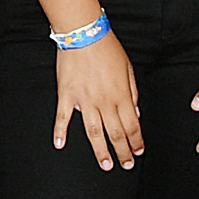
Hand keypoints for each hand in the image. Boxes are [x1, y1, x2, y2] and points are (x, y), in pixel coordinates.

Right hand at [54, 33, 141, 168]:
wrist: (84, 33)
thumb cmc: (107, 48)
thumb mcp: (128, 68)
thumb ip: (132, 92)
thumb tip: (136, 112)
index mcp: (121, 96)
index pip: (132, 125)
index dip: (136, 141)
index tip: (138, 151)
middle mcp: (104, 102)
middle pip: (116, 133)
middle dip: (123, 151)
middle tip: (126, 164)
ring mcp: (84, 101)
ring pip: (94, 132)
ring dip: (100, 151)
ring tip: (105, 165)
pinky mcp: (67, 95)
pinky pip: (63, 118)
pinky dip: (60, 132)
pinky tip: (60, 145)